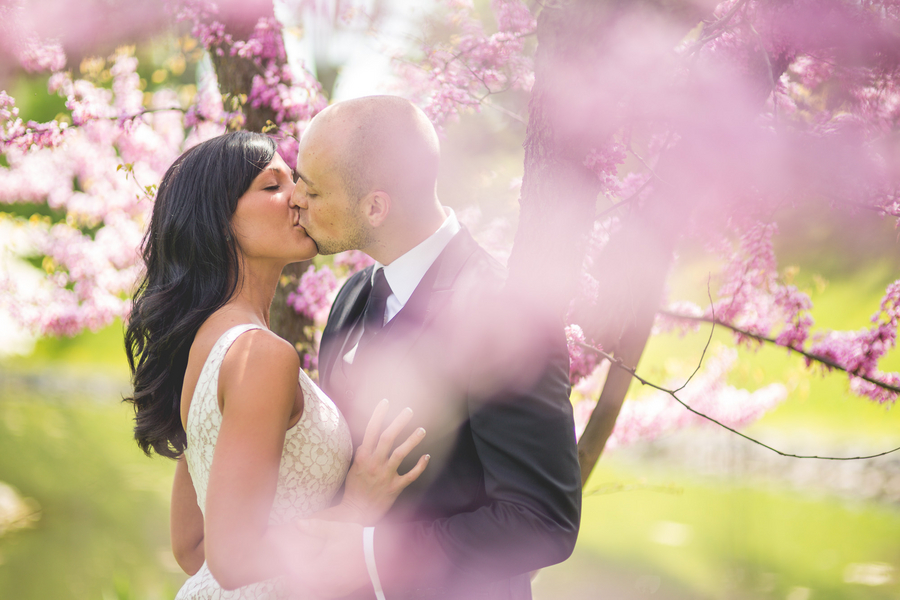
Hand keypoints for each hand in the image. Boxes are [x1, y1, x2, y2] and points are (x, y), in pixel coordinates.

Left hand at [277, 519, 367, 598]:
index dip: (286, 558)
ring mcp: (331, 590)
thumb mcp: (336, 529)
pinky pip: (320, 594)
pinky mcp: (339, 592)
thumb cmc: (357, 541)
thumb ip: (315, 527)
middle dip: (292, 573)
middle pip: (297, 583)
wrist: (378, 555)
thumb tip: (298, 523)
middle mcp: (322, 584)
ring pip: (308, 591)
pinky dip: (313, 588)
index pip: (293, 568)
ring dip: (301, 583)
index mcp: (317, 569)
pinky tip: (314, 579)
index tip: (282, 549)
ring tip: (299, 572)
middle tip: (288, 562)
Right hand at [339, 399, 429, 524]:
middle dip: (399, 422)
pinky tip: (426, 457)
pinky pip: (410, 475)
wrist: (356, 513)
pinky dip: (420, 466)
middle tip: (409, 410)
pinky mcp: (394, 487)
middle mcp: (374, 464)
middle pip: (388, 438)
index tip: (385, 402)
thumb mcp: (353, 467)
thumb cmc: (354, 489)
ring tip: (422, 429)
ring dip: (412, 440)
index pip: (370, 431)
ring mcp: (385, 475)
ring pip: (400, 453)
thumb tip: (368, 437)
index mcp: (363, 457)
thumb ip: (362, 452)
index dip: (378, 415)